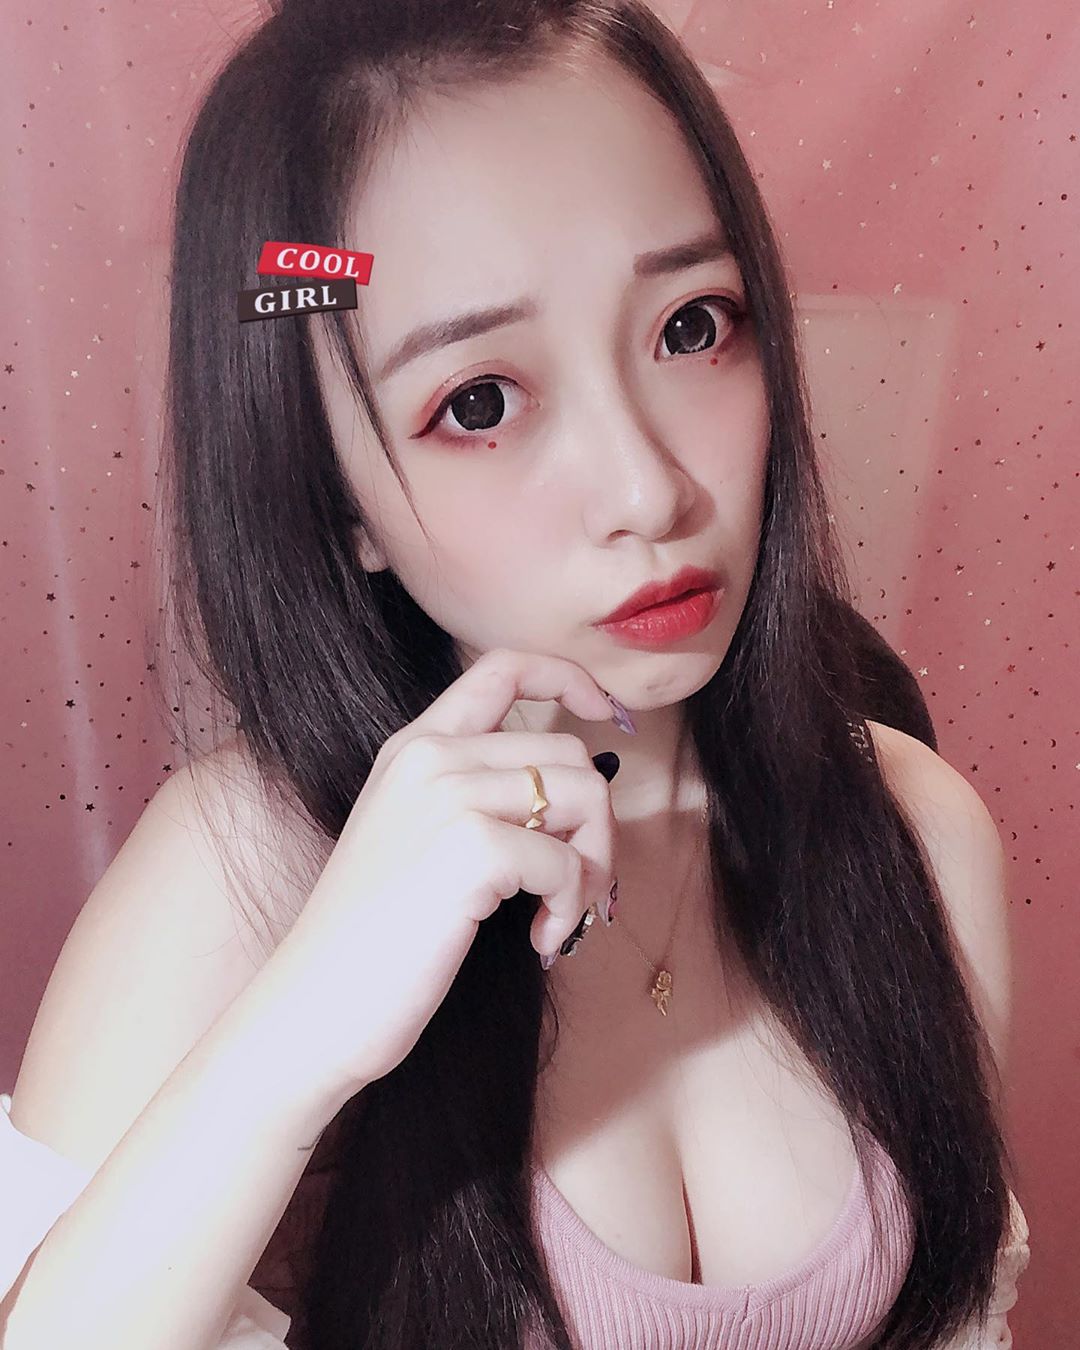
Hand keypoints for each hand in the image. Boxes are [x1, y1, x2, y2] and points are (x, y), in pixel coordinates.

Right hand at [259, 648, 625, 1099]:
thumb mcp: (418, 839)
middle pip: (568, 753)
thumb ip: (481, 797)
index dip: (569, 678)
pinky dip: (569, 907)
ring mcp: (448, 795)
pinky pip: (569, 861)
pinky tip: (538, 941)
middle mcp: (430, 756)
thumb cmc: (374, 940)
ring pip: (585, 795)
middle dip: (595, 824)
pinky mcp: (471, 847)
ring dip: (592, 865)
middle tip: (574, 886)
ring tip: (557, 914)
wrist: (315, 1006)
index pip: (503, 667)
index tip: (608, 715)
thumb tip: (584, 794)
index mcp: (413, 747)